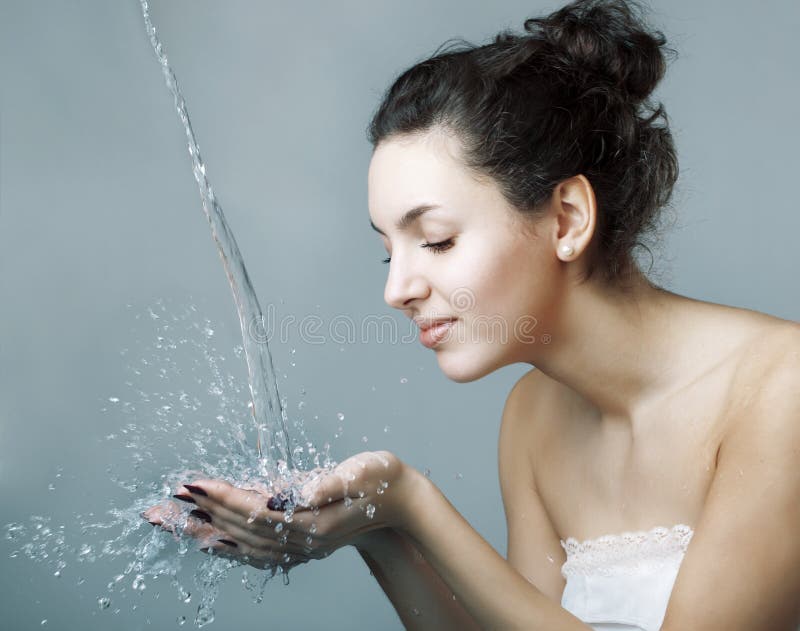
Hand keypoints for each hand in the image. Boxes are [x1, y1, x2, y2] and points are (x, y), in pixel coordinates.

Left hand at [141, 451, 414, 568]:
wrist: (401, 504)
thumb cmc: (381, 479)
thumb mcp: (360, 472)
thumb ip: (327, 484)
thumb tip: (288, 495)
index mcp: (310, 522)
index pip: (253, 511)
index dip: (219, 497)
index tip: (190, 484)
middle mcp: (299, 540)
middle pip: (238, 530)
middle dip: (199, 513)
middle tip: (162, 504)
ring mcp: (298, 547)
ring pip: (240, 544)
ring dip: (204, 530)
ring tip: (172, 522)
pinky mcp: (298, 545)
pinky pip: (254, 553)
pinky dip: (227, 548)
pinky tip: (210, 542)